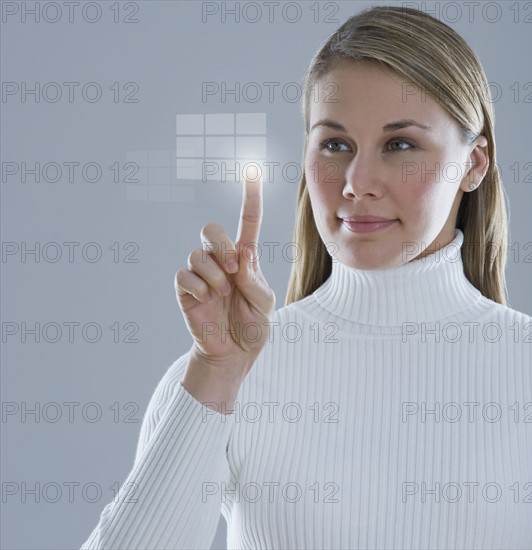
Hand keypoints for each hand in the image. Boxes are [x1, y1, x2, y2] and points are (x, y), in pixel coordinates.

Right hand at [174, 167, 275, 371]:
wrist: (233, 355)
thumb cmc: (252, 328)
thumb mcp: (265, 304)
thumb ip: (254, 279)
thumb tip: (241, 254)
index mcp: (244, 261)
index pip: (246, 223)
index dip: (250, 197)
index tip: (250, 169)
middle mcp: (221, 262)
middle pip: (210, 229)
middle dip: (221, 245)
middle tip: (232, 268)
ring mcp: (201, 275)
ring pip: (197, 253)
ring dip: (213, 274)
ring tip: (221, 294)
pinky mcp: (186, 290)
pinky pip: (184, 273)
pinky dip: (198, 286)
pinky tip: (206, 300)